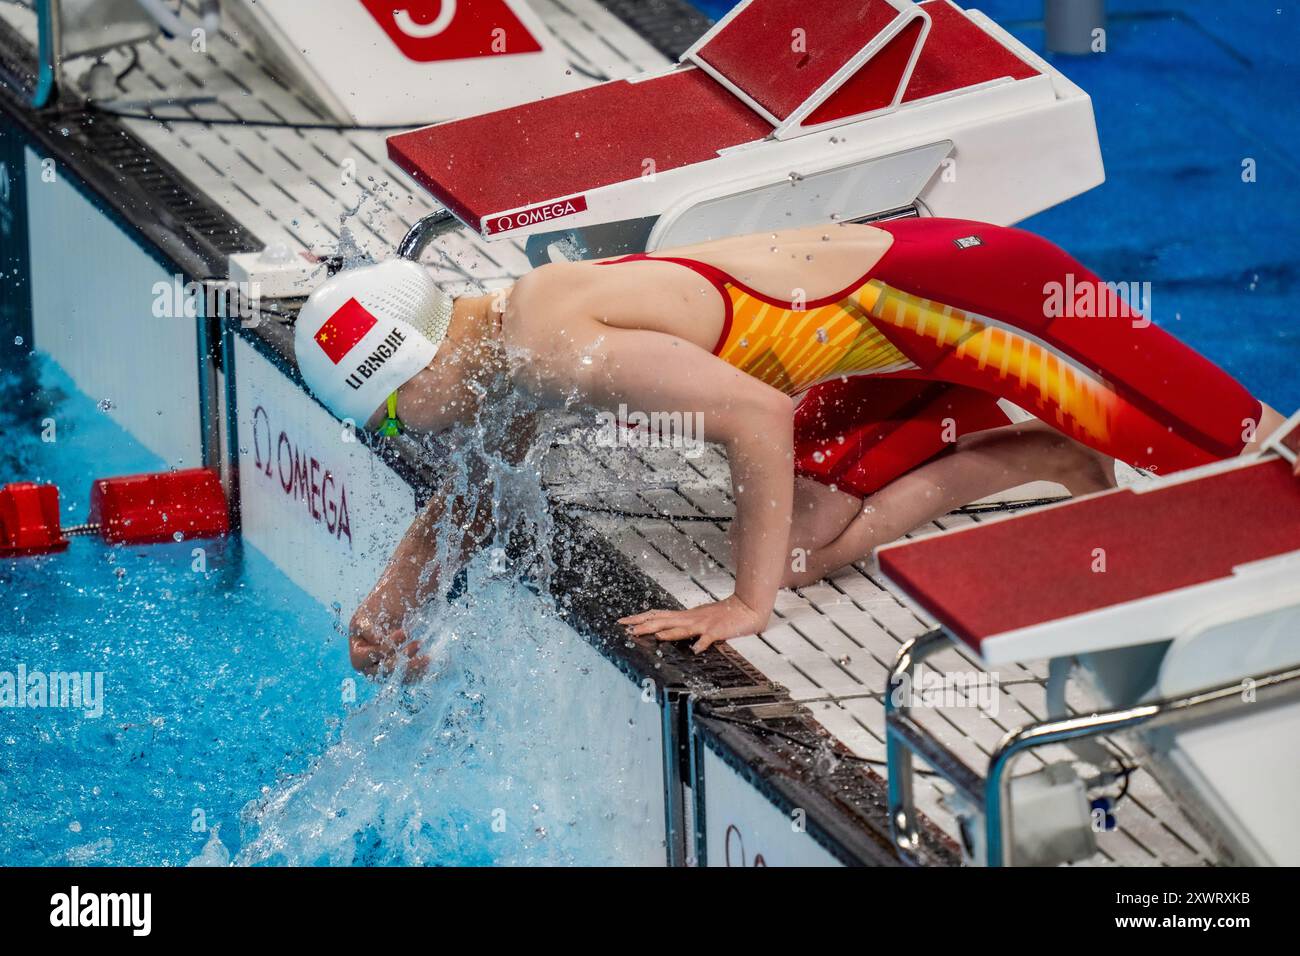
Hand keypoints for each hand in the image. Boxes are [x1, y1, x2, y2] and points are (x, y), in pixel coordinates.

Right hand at [348, 603, 426, 679]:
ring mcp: (383, 673)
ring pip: (397, 677)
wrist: (387, 616)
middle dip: (402, 658)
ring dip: (413, 668)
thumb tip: (377, 640)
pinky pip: (406, 678)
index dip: (386, 647)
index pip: (370, 655)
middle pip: (384, 671)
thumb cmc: (375, 614)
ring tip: (427, 656)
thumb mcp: (367, 617)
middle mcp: (368, 668)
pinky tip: (427, 661)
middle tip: (418, 643)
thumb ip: (369, 628)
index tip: (404, 632)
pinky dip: (418, 672)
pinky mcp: (396, 674)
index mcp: (357, 654)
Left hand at [619, 594, 768, 653]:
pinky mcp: (716, 631)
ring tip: (655, 636)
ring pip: (682, 628)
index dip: (640, 618)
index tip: (623, 621)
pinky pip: (707, 639)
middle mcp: (690, 618)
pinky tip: (696, 650)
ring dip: (669, 632)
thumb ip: (682, 623)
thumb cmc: (721, 614)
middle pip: (663, 621)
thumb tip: (665, 627)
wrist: (745, 608)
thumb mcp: (697, 617)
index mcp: (685, 616)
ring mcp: (703, 624)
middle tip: (629, 629)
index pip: (657, 615)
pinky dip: (701, 644)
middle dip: (645, 625)